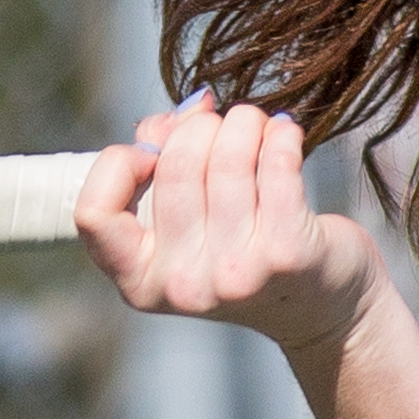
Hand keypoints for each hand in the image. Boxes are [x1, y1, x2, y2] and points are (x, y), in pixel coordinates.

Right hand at [74, 92, 390, 352]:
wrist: (323, 306)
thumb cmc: (245, 247)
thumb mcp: (188, 222)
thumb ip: (162, 163)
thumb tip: (183, 112)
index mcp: (141, 280)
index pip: (94, 213)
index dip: (118, 164)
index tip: (151, 152)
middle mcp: (181, 284)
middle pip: (173, 166)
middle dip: (200, 127)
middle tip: (224, 126)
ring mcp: (233, 274)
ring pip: (226, 158)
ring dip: (244, 122)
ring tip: (258, 126)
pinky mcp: (286, 254)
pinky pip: (277, 164)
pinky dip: (281, 135)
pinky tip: (285, 135)